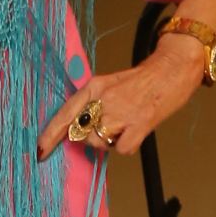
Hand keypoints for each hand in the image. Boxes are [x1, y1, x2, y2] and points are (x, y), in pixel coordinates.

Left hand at [38, 39, 205, 160]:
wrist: (175, 66)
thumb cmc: (145, 78)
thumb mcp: (112, 84)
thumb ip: (95, 102)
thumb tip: (82, 127)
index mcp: (94, 87)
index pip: (64, 114)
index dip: (50, 134)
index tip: (40, 150)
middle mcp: (104, 99)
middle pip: (81, 132)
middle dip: (90, 137)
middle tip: (109, 128)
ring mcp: (122, 111)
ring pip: (98, 141)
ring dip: (110, 141)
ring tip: (126, 126)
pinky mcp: (140, 123)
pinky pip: (122, 148)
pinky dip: (127, 146)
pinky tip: (135, 133)